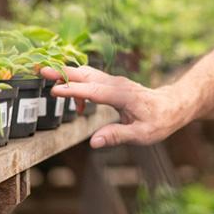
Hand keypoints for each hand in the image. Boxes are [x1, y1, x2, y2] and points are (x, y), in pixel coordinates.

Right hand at [39, 65, 191, 148]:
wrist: (173, 106)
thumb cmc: (160, 121)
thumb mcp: (142, 135)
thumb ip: (117, 136)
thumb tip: (93, 142)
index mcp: (123, 95)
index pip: (93, 91)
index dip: (73, 90)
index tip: (54, 91)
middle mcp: (117, 84)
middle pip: (86, 74)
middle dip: (63, 72)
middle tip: (40, 71)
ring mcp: (114, 81)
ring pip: (86, 73)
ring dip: (67, 75)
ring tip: (47, 80)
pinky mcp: (112, 83)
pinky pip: (90, 79)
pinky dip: (77, 84)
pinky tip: (77, 105)